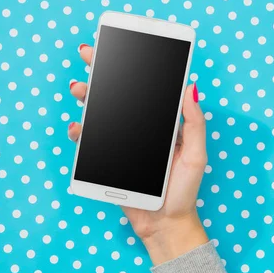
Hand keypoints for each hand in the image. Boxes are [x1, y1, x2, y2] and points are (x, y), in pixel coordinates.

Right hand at [68, 44, 208, 264]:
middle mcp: (141, 130)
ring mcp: (123, 144)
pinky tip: (77, 127)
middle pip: (118, 95)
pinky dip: (80, 132)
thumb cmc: (185, 191)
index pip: (145, 90)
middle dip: (102, 74)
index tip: (118, 48)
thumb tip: (190, 88)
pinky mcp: (109, 160)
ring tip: (78, 89)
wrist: (165, 224)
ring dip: (87, 97)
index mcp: (162, 123)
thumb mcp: (196, 155)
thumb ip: (194, 123)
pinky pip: (91, 142)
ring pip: (101, 114)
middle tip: (88, 55)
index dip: (132, 68)